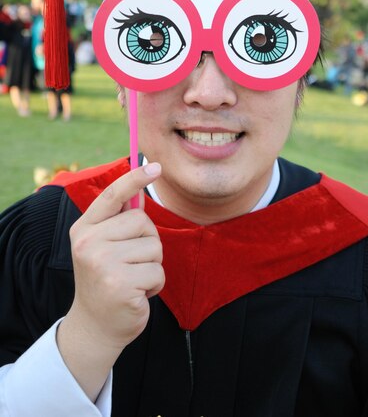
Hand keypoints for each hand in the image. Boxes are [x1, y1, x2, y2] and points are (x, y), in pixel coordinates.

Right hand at [57, 163, 164, 399]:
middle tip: (130, 263)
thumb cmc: (105, 279)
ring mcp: (103, 264)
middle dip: (147, 242)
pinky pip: (158, 272)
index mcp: (84, 229)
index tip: (155, 166)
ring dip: (151, 267)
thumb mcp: (101, 246)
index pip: (113, 195)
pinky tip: (136, 295)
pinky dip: (154, 285)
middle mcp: (89, 243)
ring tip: (132, 279)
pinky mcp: (120, 285)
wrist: (95, 326)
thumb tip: (140, 192)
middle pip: (143, 222)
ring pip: (154, 248)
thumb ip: (117, 221)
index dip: (135, 178)